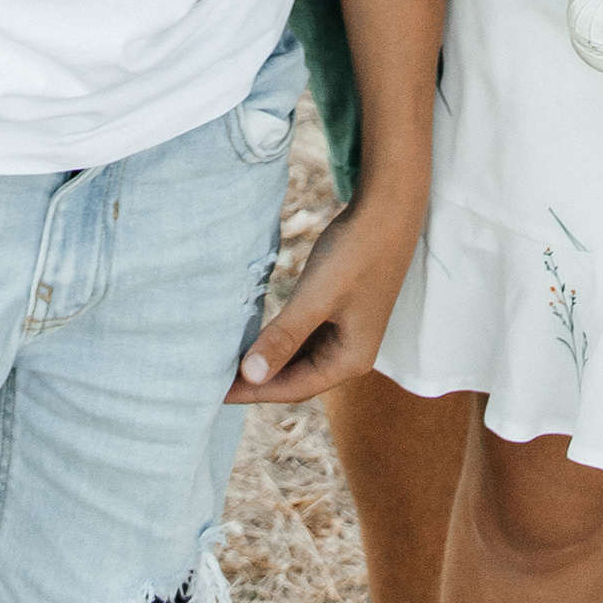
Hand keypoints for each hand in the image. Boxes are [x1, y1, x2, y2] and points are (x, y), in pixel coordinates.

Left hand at [227, 184, 424, 405]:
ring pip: (299, 357)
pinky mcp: (341, 312)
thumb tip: (250, 376)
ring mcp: (347, 333)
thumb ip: (284, 337)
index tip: (214, 393)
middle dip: (258, 379)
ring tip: (228, 361)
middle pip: (296, 378)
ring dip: (268, 359)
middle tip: (213, 378)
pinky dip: (280, 339)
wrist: (389, 209)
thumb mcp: (316, 297)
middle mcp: (350, 354)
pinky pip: (304, 336)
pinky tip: (256, 336)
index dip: (253, 392)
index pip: (293, 389)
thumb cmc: (357, 252)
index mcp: (350, 361)